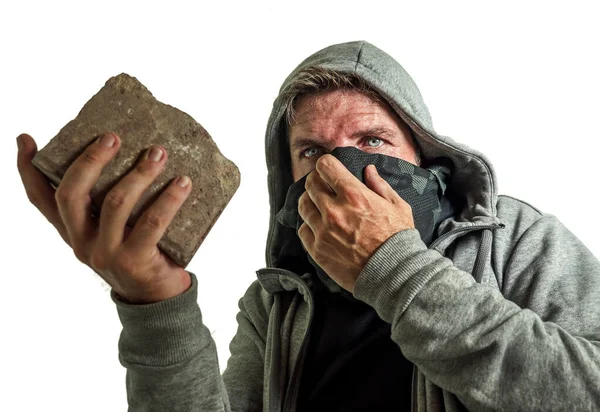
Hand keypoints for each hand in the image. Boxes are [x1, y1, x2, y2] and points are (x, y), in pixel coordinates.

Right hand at [16, 132, 192, 303]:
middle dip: (90, 160)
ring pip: (115, 203)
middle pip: (71, 195)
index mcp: (73, 232)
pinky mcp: (134, 261)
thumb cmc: (139, 254)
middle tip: (112, 137)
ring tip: (158, 153)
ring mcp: (106, 254)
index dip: (28, 170)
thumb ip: (110, 205)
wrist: (157, 300)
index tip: (25, 140)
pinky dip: (169, 199)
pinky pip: (152, 222)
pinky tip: (183, 183)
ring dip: (139, 173)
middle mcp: (82, 243)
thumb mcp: (115, 231)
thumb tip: (134, 156)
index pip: (40, 200)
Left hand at [298, 154, 414, 292]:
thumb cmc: (398, 239)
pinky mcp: (317, 250)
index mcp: (354, 195)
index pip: (325, 166)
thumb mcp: (398, 206)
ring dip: (309, 201)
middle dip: (316, 181)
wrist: (393, 273)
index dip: (326, 164)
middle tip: (323, 186)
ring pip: (303, 205)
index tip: (328, 168)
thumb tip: (369, 170)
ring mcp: (323, 231)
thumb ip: (380, 186)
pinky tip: (319, 227)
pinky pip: (303, 230)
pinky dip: (309, 225)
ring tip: (318, 206)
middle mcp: (334, 210)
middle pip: (310, 184)